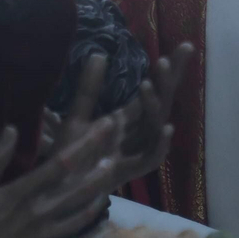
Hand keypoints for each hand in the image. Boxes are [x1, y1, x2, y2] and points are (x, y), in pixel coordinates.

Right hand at [0, 52, 179, 237]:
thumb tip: (12, 128)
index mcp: (23, 193)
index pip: (62, 163)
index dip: (87, 144)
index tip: (104, 128)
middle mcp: (40, 213)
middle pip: (81, 189)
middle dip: (102, 171)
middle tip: (115, 157)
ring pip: (85, 216)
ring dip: (100, 200)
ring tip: (108, 188)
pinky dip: (91, 237)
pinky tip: (99, 228)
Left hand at [45, 43, 192, 160]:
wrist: (53, 191)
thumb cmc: (67, 156)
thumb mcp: (77, 117)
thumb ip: (89, 88)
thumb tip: (98, 54)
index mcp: (126, 119)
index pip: (153, 90)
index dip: (168, 70)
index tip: (185, 46)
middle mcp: (134, 134)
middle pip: (161, 103)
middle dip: (171, 78)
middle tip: (184, 50)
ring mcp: (133, 153)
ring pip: (154, 127)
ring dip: (155, 106)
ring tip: (149, 83)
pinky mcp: (126, 172)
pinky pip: (150, 159)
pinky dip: (159, 145)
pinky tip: (166, 127)